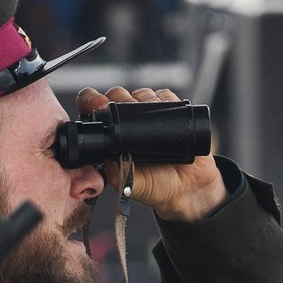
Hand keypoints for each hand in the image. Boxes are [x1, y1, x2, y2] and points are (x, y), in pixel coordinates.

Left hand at [82, 86, 225, 221]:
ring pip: (141, 93)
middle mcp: (128, 123)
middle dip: (121, 99)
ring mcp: (149, 116)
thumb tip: (108, 161)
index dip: (92, 102)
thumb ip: (118, 175)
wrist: (189, 188)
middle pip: (118, 96)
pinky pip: (165, 96)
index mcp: (113, 137)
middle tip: (128, 112)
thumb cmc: (158, 187)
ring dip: (145, 100)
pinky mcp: (172, 112)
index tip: (99, 106)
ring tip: (154, 121)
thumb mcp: (132, 186)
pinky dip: (166, 100)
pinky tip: (169, 114)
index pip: (95, 110)